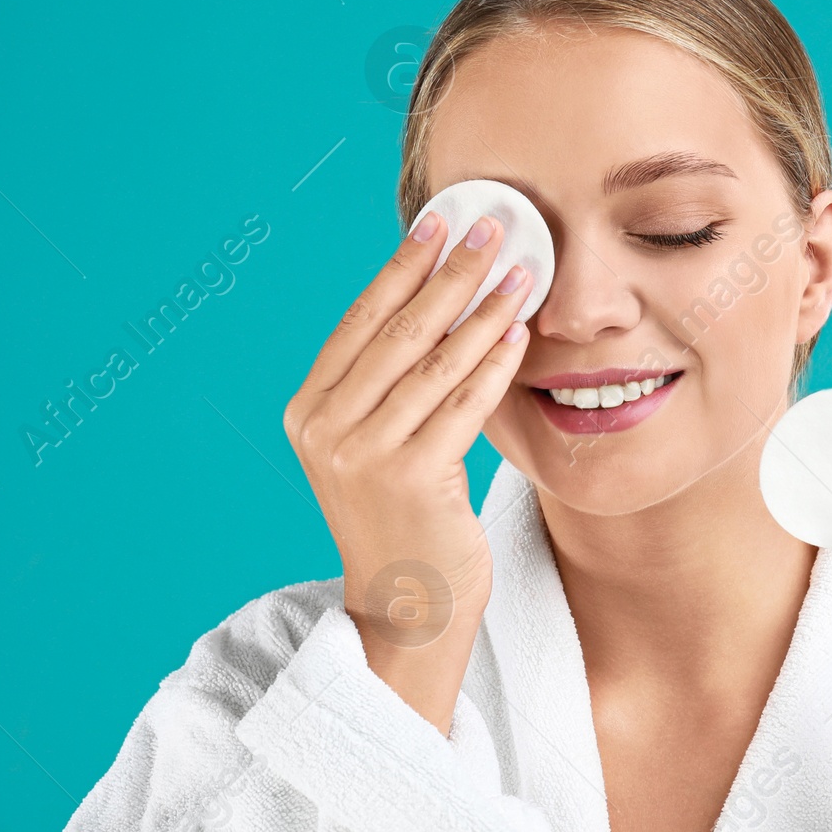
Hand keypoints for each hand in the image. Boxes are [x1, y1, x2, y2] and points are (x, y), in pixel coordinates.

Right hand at [284, 212, 532, 732]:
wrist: (406, 608)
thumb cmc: (404, 518)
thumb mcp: (376, 443)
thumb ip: (389, 383)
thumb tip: (439, 297)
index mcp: (309, 410)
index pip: (360, 320)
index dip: (403, 266)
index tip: (440, 223)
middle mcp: (325, 428)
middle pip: (397, 330)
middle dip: (450, 273)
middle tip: (492, 228)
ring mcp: (363, 454)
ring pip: (434, 362)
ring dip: (483, 310)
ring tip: (522, 271)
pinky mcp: (411, 479)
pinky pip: (462, 404)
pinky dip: (494, 363)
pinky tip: (520, 331)